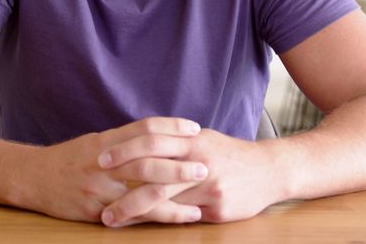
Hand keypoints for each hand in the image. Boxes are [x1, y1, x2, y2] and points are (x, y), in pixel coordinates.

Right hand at [22, 117, 208, 223]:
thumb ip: (125, 141)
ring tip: (198, 201)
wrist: (32, 177)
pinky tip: (173, 219)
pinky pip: (130, 215)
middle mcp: (103, 161)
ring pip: (140, 192)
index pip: (144, 128)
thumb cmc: (69, 159)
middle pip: (146, 160)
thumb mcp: (96, 142)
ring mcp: (98, 187)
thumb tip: (160, 137)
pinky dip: (154, 218)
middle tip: (205, 167)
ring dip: (173, 198)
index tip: (195, 129)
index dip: (171, 127)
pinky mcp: (94, 210)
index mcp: (106, 140)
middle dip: (177, 165)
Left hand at [98, 128, 280, 225]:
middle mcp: (198, 160)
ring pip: (162, 197)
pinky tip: (141, 226)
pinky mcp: (216, 208)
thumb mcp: (203, 139)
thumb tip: (139, 143)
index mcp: (192, 140)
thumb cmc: (230, 154)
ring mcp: (207, 185)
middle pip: (151, 167)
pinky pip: (180, 216)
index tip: (100, 158)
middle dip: (120, 179)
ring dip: (131, 208)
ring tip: (109, 217)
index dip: (124, 148)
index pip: (151, 139)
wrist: (270, 170)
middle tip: (94, 187)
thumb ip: (174, 142)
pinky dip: (157, 221)